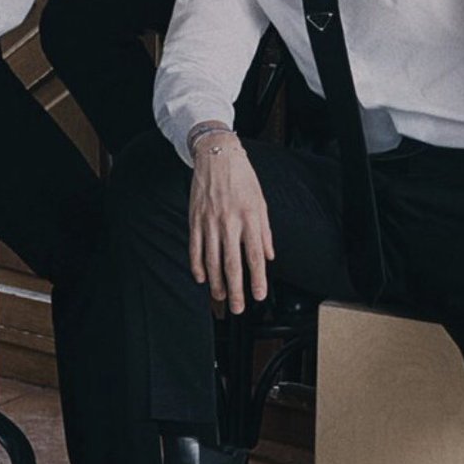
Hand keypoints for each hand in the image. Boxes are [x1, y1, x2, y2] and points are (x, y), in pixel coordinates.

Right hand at [188, 131, 273, 312]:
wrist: (217, 156)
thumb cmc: (242, 178)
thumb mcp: (261, 202)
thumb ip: (264, 231)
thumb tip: (268, 256)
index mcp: (250, 218)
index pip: (254, 256)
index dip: (257, 278)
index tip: (258, 295)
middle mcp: (230, 222)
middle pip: (232, 263)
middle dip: (236, 289)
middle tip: (238, 307)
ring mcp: (210, 222)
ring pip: (212, 260)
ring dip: (216, 283)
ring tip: (221, 297)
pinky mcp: (195, 219)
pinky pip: (195, 248)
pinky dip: (197, 266)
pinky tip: (201, 278)